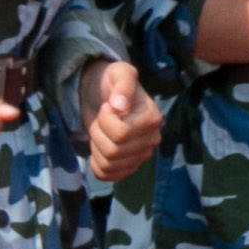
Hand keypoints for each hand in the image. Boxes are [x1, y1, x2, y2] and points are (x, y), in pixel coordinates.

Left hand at [78, 63, 162, 184]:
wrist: (103, 93)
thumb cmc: (112, 82)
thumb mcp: (119, 72)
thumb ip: (123, 84)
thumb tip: (120, 105)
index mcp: (152, 118)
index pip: (122, 134)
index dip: (105, 121)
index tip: (106, 107)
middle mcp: (151, 140)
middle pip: (114, 151)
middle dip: (97, 134)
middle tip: (99, 120)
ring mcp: (141, 155)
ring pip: (110, 164)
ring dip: (95, 148)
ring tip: (99, 133)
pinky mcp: (129, 165)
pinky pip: (110, 176)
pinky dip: (97, 166)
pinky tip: (96, 152)